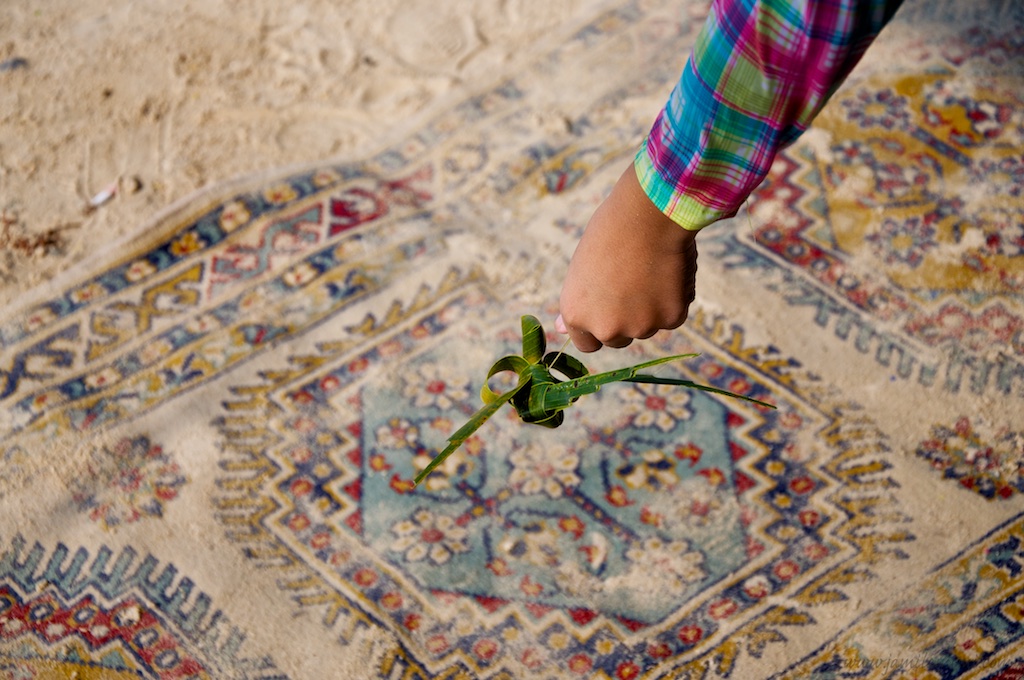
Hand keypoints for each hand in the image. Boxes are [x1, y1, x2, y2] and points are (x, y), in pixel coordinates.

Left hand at [556, 164, 696, 351]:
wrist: (648, 212)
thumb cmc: (610, 232)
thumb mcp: (581, 268)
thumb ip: (577, 301)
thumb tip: (561, 328)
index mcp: (576, 314)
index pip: (587, 343)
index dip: (598, 327)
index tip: (608, 310)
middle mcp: (606, 328)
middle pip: (618, 339)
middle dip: (625, 319)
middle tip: (632, 282)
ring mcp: (640, 327)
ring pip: (648, 327)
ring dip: (650, 308)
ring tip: (649, 269)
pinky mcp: (671, 319)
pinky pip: (673, 316)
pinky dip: (674, 298)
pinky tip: (669, 270)